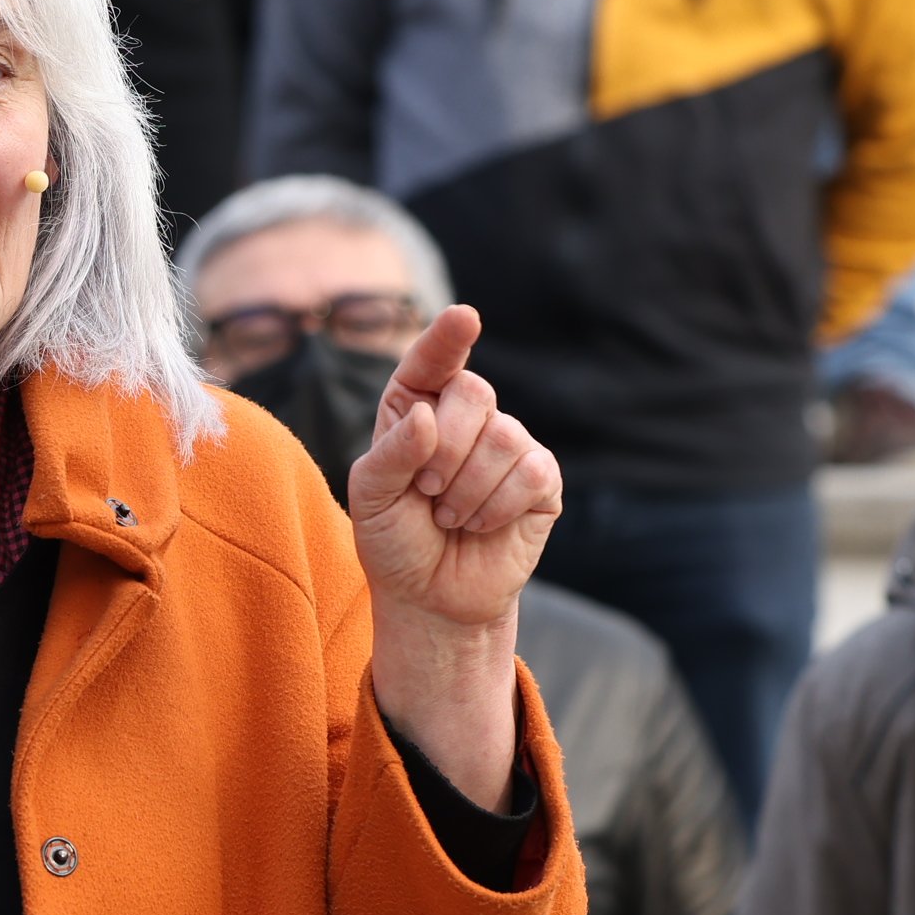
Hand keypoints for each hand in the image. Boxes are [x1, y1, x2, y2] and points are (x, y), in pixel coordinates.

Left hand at [345, 306, 560, 635]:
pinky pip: (532, 472)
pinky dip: (497, 506)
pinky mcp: (542, 479)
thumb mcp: (372, 497)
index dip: (448, 337)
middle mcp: (467, 415)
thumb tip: (427, 416)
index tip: (464, 317)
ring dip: (466, 489)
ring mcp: (509, 444)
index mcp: (417, 405)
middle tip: (427, 491)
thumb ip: (392, 453)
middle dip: (445, 449)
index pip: (434, 359)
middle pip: (474, 392)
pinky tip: (481, 525)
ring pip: (503, 436)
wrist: (429, 597)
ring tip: (450, 516)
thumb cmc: (394, 538)